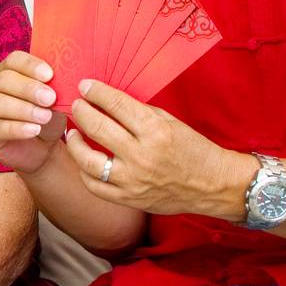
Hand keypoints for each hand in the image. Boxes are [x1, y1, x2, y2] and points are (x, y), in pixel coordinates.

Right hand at [0, 51, 67, 174]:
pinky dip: (17, 128)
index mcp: (6, 71)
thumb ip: (54, 88)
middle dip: (28, 88)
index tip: (49, 75)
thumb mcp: (52, 101)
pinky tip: (34, 130)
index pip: (13, 60)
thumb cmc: (45, 117)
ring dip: (23, 109)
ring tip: (45, 117)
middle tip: (50, 98)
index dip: (30, 66)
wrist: (39, 149)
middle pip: (3, 80)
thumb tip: (69, 80)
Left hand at [65, 79, 252, 219]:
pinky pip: (94, 186)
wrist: (213, 184)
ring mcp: (133, 180)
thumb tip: (106, 101)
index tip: (84, 86)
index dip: (95, 92)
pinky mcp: (130, 199)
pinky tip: (83, 161)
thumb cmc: (192, 149)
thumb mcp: (170, 122)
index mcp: (155, 130)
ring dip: (74, 144)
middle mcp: (142, 155)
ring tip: (72, 134)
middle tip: (76, 105)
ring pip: (88, 161)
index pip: (116, 105)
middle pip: (97, 128)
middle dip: (81, 112)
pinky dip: (84, 172)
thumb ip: (139, 113)